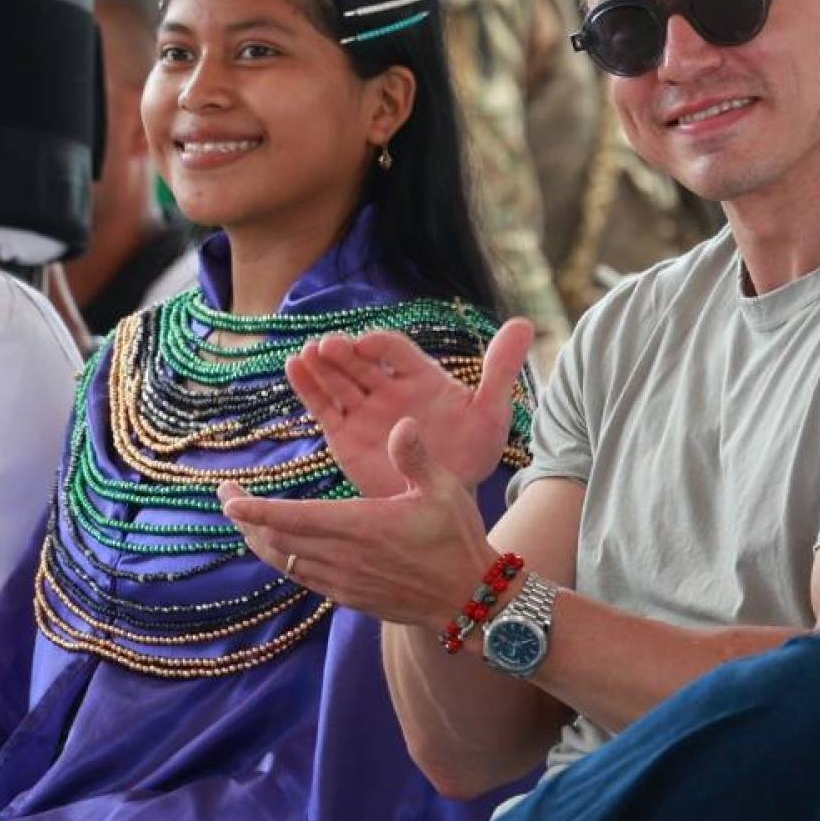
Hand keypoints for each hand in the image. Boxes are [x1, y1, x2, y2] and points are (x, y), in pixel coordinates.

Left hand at [220, 418, 495, 625]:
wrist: (467, 599)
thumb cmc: (456, 539)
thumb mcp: (444, 490)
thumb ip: (415, 457)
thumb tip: (400, 422)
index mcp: (360, 526)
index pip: (293, 518)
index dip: (256, 509)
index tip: (229, 498)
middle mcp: (343, 557)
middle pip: (276, 540)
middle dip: (245, 519)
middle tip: (225, 495)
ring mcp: (342, 581)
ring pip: (284, 562)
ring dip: (258, 540)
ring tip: (243, 520)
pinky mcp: (348, 597)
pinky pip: (302, 577)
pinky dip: (282, 559)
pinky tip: (280, 546)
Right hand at [287, 318, 531, 496]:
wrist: (450, 497)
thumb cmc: (473, 453)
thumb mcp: (491, 411)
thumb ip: (501, 369)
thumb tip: (525, 323)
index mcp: (421, 377)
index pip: (395, 350)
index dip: (381, 344)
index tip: (369, 342)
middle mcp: (388, 388)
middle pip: (361, 362)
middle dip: (344, 353)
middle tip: (329, 345)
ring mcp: (365, 410)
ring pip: (338, 380)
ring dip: (321, 365)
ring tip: (306, 354)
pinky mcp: (345, 434)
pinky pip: (323, 407)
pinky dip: (308, 387)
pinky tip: (294, 367)